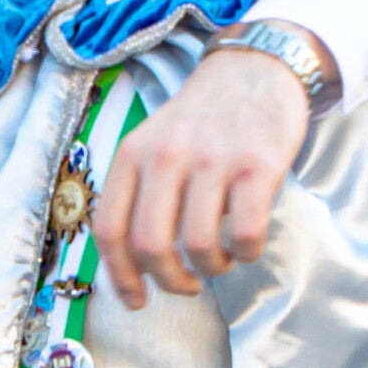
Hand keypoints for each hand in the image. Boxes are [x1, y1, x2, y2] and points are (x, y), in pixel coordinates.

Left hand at [95, 45, 319, 306]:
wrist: (256, 67)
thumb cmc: (202, 120)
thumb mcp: (154, 142)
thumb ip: (140, 192)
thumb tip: (135, 265)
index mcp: (133, 154)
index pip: (109, 229)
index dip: (120, 277)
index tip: (137, 300)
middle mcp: (167, 156)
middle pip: (150, 245)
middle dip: (168, 281)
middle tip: (185, 285)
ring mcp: (213, 160)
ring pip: (198, 245)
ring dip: (211, 268)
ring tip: (220, 259)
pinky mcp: (257, 166)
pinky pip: (246, 234)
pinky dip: (246, 253)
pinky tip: (246, 245)